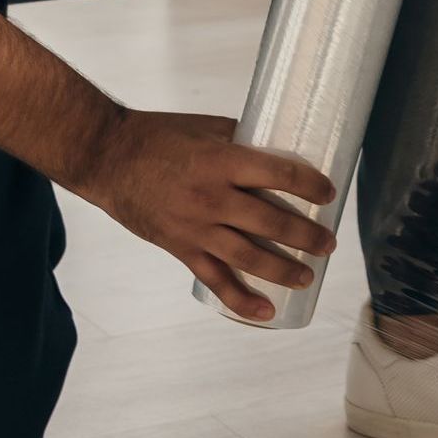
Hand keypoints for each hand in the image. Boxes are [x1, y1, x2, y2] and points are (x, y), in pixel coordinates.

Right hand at [79, 108, 335, 321]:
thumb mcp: (204, 127)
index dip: (308, 185)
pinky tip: (264, 310)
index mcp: (221, 161)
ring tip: (308, 277)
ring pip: (248, 256)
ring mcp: (196, 227)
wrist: (107, 158)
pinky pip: (215, 279)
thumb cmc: (156, 135)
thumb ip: (240, 139)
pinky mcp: (180, 248)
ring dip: (282, 270)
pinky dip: (240, 299)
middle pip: (270, 222)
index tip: (329, 193)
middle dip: (305, 236)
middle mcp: (212, 197)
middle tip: (329, 243)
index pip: (277, 174)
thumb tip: (276, 144)